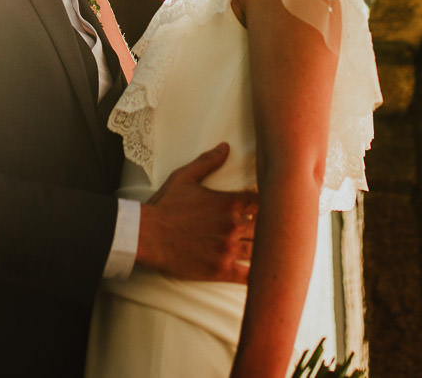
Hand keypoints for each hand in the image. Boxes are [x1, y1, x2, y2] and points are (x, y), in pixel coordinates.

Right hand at [135, 143, 258, 282]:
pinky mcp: (220, 270)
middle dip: (270, 228)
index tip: (271, 206)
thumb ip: (208, 162)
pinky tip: (261, 274)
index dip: (269, 204)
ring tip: (270, 251)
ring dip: (265, 251)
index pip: (264, 202)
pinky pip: (248, 275)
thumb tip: (225, 147)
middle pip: (267, 227)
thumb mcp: (185, 177)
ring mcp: (228, 250)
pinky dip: (257, 275)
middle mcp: (233, 226)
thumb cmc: (165, 206)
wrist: (146, 235)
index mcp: (230, 203)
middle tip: (274, 230)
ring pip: (261, 252)